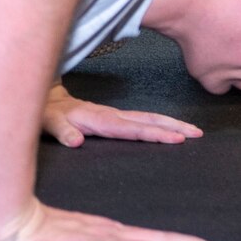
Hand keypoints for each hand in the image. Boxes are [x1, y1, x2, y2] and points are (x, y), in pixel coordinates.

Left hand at [42, 84, 201, 147]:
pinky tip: (171, 129)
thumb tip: (75, 142)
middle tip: (197, 134)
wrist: (42, 99)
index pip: (131, 129)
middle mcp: (108, 115)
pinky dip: (159, 123)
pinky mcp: (111, 116)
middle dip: (173, 126)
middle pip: (146, 120)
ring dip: (171, 123)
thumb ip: (62, 132)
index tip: (176, 138)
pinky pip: (140, 119)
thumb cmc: (45, 113)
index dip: (154, 134)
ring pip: (146, 117)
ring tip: (194, 131)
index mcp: (97, 120)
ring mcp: (111, 114)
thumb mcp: (48, 123)